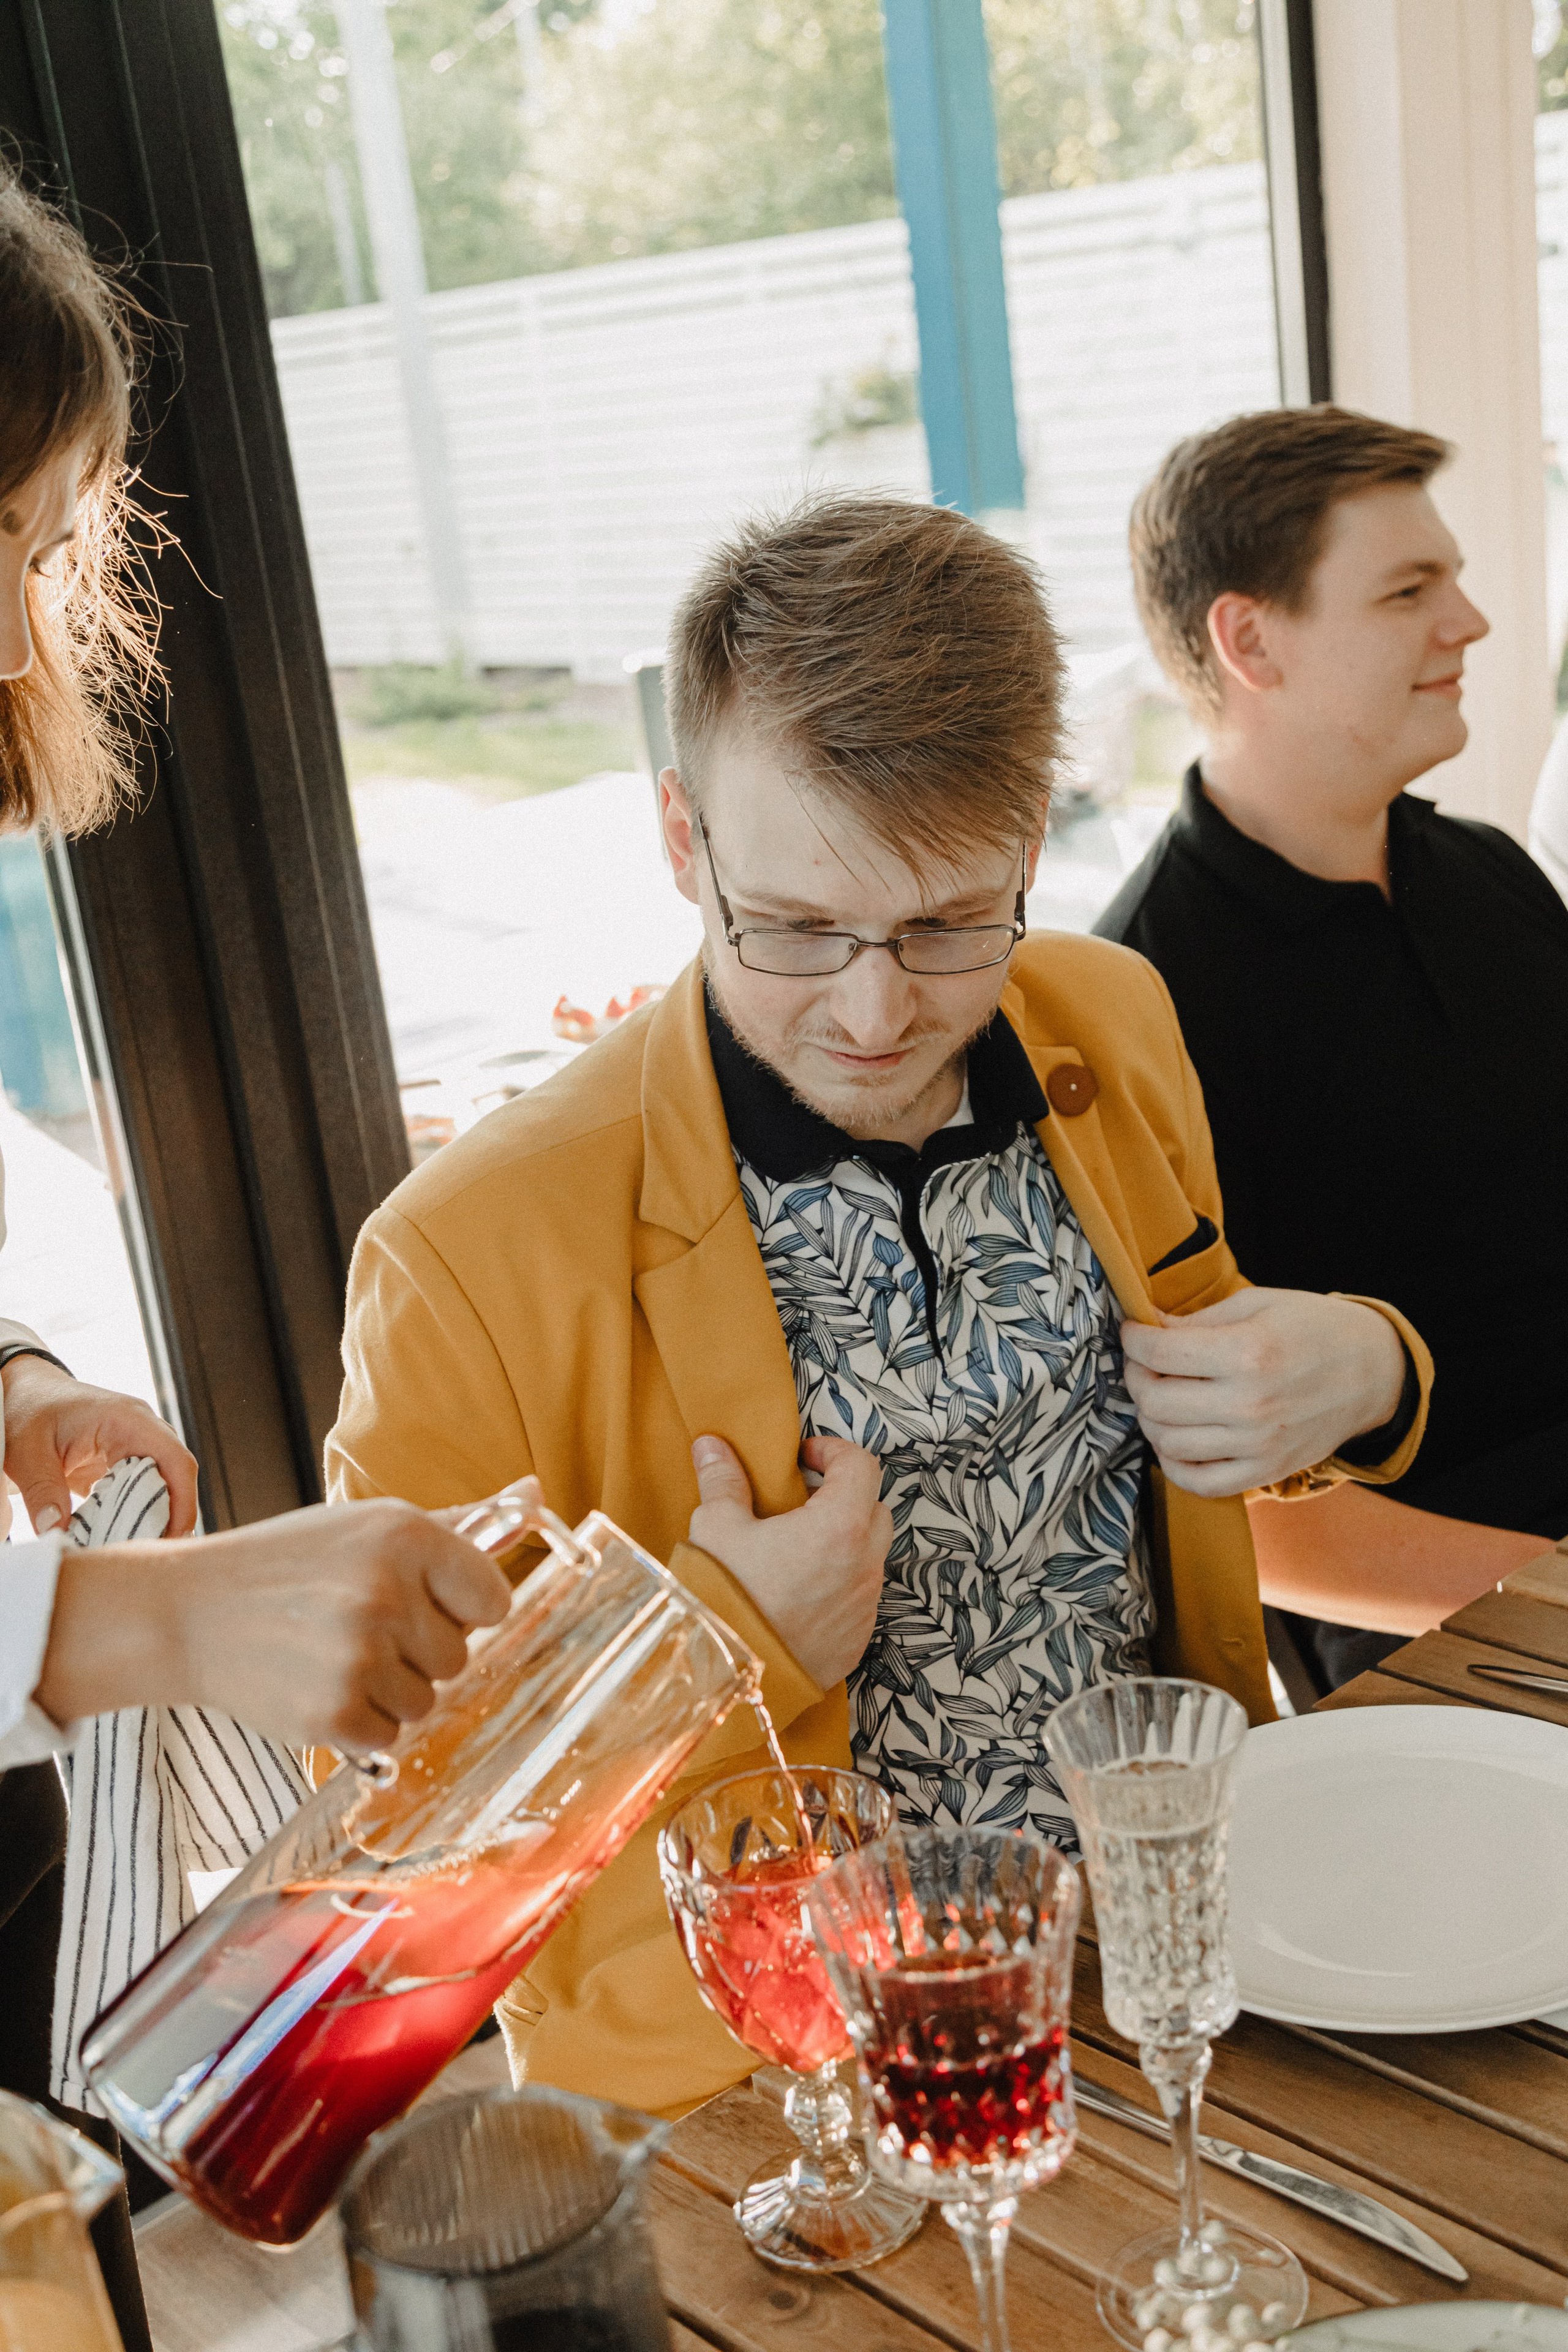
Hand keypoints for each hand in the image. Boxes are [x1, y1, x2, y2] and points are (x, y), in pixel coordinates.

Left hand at [2, 1355, 198, 1535]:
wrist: (22, 1391)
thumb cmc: (28, 1408)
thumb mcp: (26, 1450)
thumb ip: (42, 1490)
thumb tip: (56, 1533)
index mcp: (127, 1419)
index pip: (175, 1459)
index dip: (183, 1501)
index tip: (172, 1537)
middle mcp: (140, 1431)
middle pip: (176, 1478)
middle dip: (169, 1517)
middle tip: (148, 1555)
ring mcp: (134, 1447)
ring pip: (161, 1487)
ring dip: (150, 1518)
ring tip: (133, 1550)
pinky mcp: (122, 1464)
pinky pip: (140, 1492)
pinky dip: (132, 1516)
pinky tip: (117, 1537)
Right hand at [36, 1498, 513, 1748]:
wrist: (191, 1609)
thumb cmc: (293, 1563)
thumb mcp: (373, 1525)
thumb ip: (465, 1521)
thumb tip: (538, 1496)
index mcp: (406, 1537)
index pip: (494, 1600)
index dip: (462, 1608)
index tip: (424, 1602)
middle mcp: (386, 1593)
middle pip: (459, 1656)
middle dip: (419, 1649)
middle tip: (359, 1624)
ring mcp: (358, 1656)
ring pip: (427, 1701)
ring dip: (390, 1688)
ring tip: (334, 1652)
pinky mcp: (332, 1713)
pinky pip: (390, 1736)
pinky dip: (362, 1722)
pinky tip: (319, 1684)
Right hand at [688, 1432, 891, 1687]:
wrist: (730, 1675)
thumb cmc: (727, 1596)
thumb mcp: (717, 1527)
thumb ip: (723, 1480)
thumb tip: (712, 1445)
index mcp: (840, 1525)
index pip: (862, 1466)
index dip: (834, 1452)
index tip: (804, 1456)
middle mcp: (865, 1565)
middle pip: (875, 1509)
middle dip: (844, 1495)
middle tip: (802, 1498)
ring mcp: (865, 1606)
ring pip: (869, 1556)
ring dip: (844, 1542)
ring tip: (796, 1547)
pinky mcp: (856, 1641)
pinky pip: (859, 1598)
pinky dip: (839, 1584)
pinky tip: (798, 1591)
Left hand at [1120, 1287, 1406, 1497]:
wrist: (1374, 1372)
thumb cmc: (1314, 1328)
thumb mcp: (1258, 1304)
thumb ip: (1198, 1319)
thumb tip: (1148, 1328)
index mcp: (1248, 1353)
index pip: (1159, 1353)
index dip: (1133, 1339)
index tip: (1134, 1331)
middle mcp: (1250, 1404)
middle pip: (1155, 1401)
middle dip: (1136, 1376)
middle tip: (1143, 1362)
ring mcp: (1258, 1445)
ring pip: (1167, 1442)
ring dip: (1150, 1417)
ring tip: (1161, 1394)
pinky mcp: (1266, 1471)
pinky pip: (1199, 1482)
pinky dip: (1174, 1463)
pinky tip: (1176, 1436)